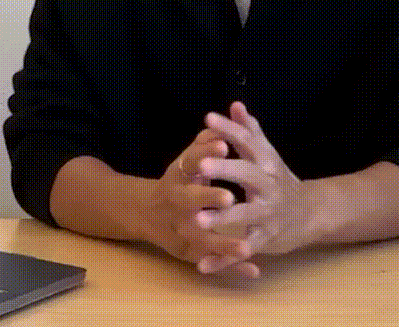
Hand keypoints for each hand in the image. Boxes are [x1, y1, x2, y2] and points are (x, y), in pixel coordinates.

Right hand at [144, 127, 261, 278]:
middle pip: (188, 200)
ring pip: (200, 238)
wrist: (144, 213)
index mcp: (178, 176)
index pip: (190, 162)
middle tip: (229, 198)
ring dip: (222, 244)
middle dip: (207, 199)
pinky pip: (211, 260)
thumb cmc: (176, 183)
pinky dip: (231, 266)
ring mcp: (180, 229)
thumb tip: (218, 126)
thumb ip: (202, 147)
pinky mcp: (189, 250)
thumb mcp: (185, 164)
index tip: (223, 146)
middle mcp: (176, 203)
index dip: (204, 154)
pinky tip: (254, 271)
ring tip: (246, 247)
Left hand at [192, 102, 316, 273]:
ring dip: (222, 219)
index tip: (208, 118)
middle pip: (247, 174)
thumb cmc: (281, 181)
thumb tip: (235, 105)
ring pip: (245, 216)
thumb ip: (250, 131)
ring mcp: (268, 214)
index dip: (229, 130)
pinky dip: (223, 260)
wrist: (313, 214)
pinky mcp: (265, 240)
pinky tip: (202, 265)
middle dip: (225, 168)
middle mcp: (269, 186)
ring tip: (198, 220)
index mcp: (267, 163)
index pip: (248, 141)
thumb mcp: (268, 155)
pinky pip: (242, 250)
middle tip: (200, 163)